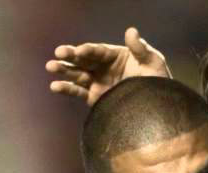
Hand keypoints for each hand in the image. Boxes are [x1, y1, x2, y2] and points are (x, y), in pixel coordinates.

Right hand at [45, 27, 170, 105]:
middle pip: (83, 59)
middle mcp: (103, 67)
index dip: (88, 50)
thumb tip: (131, 31)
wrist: (155, 107)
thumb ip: (140, 48)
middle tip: (58, 52)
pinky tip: (54, 86)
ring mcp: (97, 82)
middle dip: (70, 56)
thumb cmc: (157, 82)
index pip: (98, 51)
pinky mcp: (93, 97)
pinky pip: (77, 91)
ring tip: (50, 66)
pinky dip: (66, 89)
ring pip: (76, 74)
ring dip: (63, 70)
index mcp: (115, 55)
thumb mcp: (153, 63)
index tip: (80, 51)